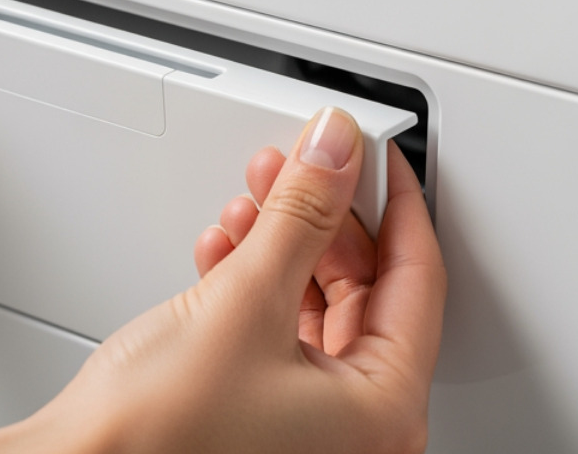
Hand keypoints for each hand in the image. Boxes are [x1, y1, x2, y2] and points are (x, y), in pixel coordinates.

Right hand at [0, 108, 445, 453]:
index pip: (419, 278)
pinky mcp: (260, 411)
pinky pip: (278, 327)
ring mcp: (308, 423)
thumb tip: (338, 153)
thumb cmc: (158, 436)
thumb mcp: (246, 298)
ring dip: (283, 242)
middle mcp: (356, 426)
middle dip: (324, 217)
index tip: (378, 153)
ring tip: (255, 198)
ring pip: (315, 302)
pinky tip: (226, 246)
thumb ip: (302, 213)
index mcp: (382, 410)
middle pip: (366, 288)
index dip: (396, 202)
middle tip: (303, 164)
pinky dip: (255, 280)